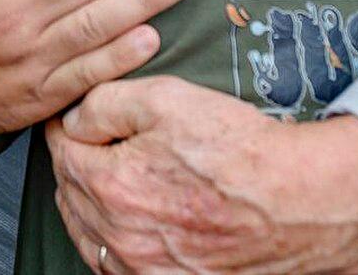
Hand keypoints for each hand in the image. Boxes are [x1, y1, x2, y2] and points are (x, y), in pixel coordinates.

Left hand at [46, 76, 357, 273]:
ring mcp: (143, 269)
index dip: (65, 124)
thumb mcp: (166, 98)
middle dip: (73, 161)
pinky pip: (114, 264)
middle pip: (69, 192)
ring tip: (102, 172)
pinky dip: (109, 238)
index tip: (72, 114)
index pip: (61, 151)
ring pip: (87, 233)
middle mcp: (122, 238)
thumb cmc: (238, 149)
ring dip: (85, 201)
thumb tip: (73, 118)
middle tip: (87, 137)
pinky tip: (123, 216)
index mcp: (113, 187)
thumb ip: (105, 103)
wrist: (297, 200)